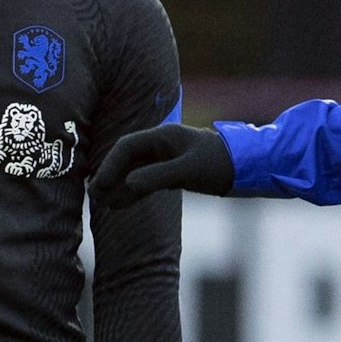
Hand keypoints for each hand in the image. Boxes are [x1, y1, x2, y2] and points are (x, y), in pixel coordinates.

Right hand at [88, 124, 233, 208]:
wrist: (247, 167)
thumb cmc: (220, 164)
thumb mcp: (188, 171)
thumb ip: (157, 176)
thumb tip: (127, 184)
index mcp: (163, 136)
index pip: (127, 147)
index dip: (109, 165)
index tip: (98, 185)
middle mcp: (161, 144)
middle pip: (126, 158)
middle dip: (109, 176)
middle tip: (93, 195)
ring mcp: (166, 157)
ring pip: (134, 170)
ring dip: (118, 186)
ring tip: (102, 203)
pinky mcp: (172, 171)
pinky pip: (145, 180)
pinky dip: (132, 192)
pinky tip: (120, 205)